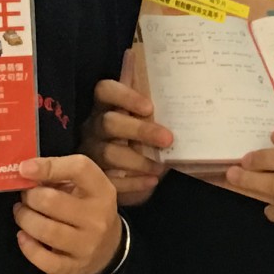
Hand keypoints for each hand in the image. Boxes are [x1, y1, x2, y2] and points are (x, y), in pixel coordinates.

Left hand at [14, 153, 125, 273]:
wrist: (108, 248)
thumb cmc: (88, 209)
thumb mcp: (84, 188)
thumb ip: (59, 176)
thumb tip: (26, 171)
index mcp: (102, 191)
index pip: (79, 169)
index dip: (48, 166)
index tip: (24, 168)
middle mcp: (97, 218)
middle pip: (52, 201)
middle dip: (29, 197)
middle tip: (25, 197)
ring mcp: (86, 246)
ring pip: (44, 230)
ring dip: (24, 218)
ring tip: (22, 213)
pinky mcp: (74, 268)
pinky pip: (43, 259)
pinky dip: (27, 246)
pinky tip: (23, 236)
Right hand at [83, 75, 172, 205]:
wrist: (124, 170)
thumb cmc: (138, 135)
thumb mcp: (141, 119)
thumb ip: (151, 110)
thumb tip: (183, 98)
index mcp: (103, 105)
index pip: (105, 91)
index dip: (125, 97)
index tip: (149, 107)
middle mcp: (93, 126)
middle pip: (110, 123)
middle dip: (140, 130)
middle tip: (168, 139)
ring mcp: (90, 151)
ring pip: (109, 153)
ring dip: (138, 161)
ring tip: (160, 167)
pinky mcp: (93, 175)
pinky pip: (110, 180)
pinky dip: (133, 182)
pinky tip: (152, 181)